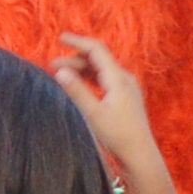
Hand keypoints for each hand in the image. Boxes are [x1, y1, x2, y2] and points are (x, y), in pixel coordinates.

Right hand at [48, 34, 155, 179]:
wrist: (140, 156)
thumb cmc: (118, 135)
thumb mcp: (93, 113)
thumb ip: (77, 90)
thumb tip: (60, 71)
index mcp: (118, 78)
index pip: (96, 50)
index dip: (78, 42)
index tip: (60, 38)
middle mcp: (124, 79)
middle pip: (97, 60)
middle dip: (74, 60)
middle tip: (52, 66)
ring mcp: (127, 88)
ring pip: (101, 71)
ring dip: (81, 70)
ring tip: (61, 75)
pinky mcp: (125, 99)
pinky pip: (105, 80)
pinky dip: (90, 79)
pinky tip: (79, 85)